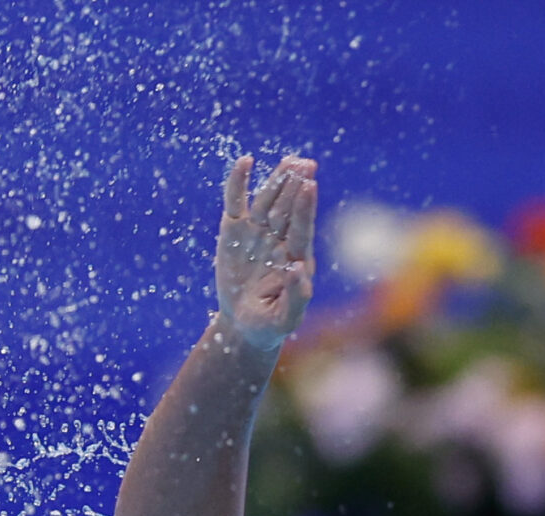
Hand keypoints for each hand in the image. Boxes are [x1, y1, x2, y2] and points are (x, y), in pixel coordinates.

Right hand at [215, 154, 315, 354]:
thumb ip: (296, 297)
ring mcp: (257, 232)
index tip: (310, 185)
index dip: (304, 208)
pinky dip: (238, 183)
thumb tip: (297, 269)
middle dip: (294, 187)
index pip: (301, 228)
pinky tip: (245, 162)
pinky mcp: (235, 230)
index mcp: (295, 258)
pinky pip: (236, 202)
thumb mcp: (284, 320)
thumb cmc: (268, 325)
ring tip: (289, 160)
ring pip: (267, 200)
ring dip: (277, 180)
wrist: (244, 325)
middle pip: (287, 208)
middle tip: (304, 163)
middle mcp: (278, 240)